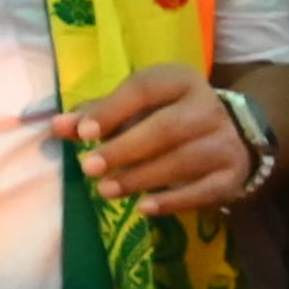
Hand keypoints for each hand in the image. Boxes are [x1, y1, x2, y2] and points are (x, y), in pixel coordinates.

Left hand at [61, 65, 259, 215]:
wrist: (232, 135)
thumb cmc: (169, 116)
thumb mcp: (138, 107)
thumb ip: (99, 116)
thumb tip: (56, 128)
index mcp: (180, 81)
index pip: (145, 89)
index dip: (113, 111)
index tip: (83, 134)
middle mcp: (208, 107)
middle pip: (166, 128)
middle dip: (124, 149)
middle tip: (90, 168)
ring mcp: (224, 142)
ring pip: (181, 161)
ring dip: (140, 178)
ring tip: (106, 190)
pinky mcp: (232, 175)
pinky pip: (203, 191)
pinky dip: (173, 201)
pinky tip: (144, 208)